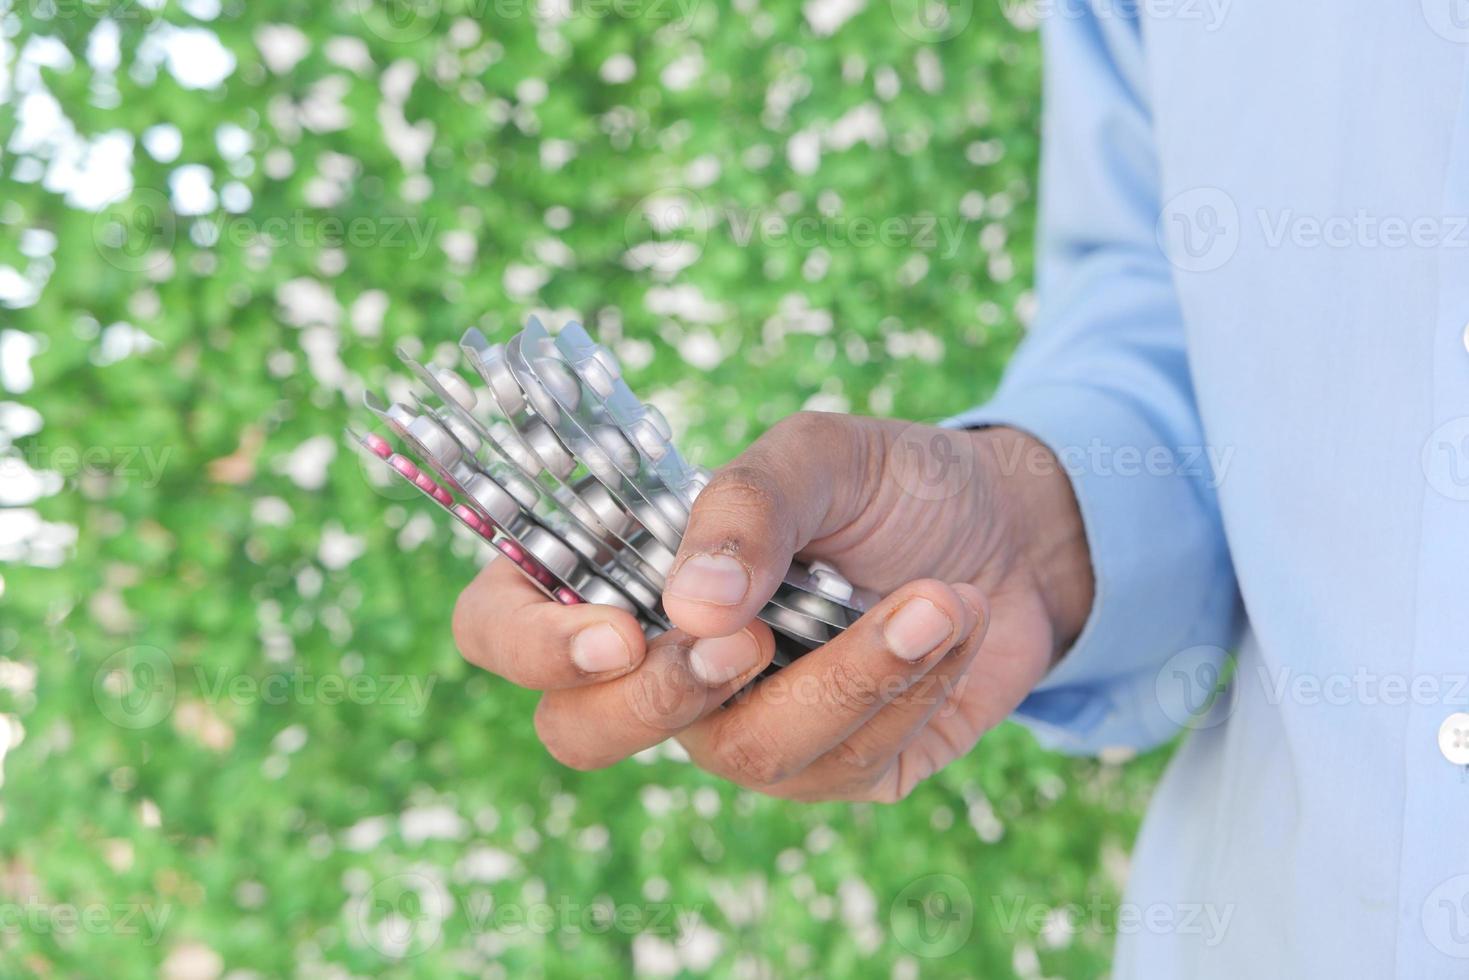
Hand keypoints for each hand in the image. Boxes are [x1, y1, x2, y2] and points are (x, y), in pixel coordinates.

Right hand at [453, 413, 1092, 800]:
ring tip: (942, 598)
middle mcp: (661, 665)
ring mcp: (738, 729)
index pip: (502, 628)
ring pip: (741, 755)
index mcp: (621, 574)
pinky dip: (908, 685)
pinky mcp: (831, 770)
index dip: (529, 644)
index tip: (618, 630)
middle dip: (665, 698)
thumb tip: (690, 605)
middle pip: (583, 733)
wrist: (1011, 532)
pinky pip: (844, 761)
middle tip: (751, 640)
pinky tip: (955, 620)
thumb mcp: (822, 455)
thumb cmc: (891, 484)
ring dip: (847, 673)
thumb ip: (749, 506)